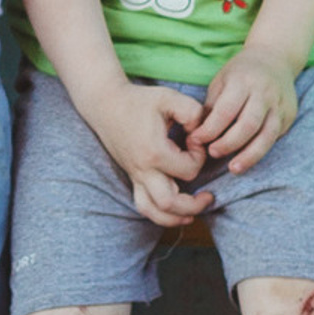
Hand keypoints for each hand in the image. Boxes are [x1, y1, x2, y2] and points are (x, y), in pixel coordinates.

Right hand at [79, 80, 214, 227]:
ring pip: (154, 211)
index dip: (199, 157)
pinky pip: (144, 206)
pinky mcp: (133, 177)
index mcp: (154, 152)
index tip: (195, 141)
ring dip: (175, 217)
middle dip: (193, 204)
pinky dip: (160, 215)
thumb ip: (192, 111)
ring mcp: (136, 176)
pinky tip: (176, 212)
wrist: (105, 104)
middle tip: (208, 195)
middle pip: (170, 202)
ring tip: (193, 213)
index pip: (189, 169)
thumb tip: (202, 132)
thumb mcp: (169, 97)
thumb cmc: (138, 100)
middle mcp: (143, 169)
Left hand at [189, 44, 299, 173]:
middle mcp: (264, 92)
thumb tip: (197, 136)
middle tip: (212, 153)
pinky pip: (274, 137)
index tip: (195, 140)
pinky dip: (260, 150)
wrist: (275, 58)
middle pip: (248, 125)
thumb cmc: (241, 72)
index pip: (226, 110)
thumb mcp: (221, 81)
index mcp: (243, 81)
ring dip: (249, 155)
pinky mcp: (289, 115)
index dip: (210, 129)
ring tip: (233, 168)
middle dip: (228, 143)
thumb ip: (212, 107)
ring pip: (266, 135)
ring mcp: (280, 104)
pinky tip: (247, 158)